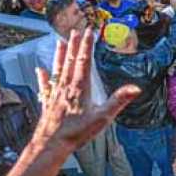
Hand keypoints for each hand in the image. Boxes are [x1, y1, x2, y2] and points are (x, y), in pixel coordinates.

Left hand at [35, 29, 140, 157]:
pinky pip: (45, 85)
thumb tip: (135, 88)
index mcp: (80, 87)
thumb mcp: (103, 117)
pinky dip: (43, 76)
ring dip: (59, 55)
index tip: (89, 32)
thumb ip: (119, 100)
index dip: (87, 45)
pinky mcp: (48, 102)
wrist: (52, 144)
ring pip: (57, 69)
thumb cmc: (75, 132)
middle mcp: (66, 87)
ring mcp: (55, 94)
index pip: (84, 60)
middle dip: (74, 45)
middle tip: (75, 31)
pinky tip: (40, 69)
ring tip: (60, 43)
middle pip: (70, 61)